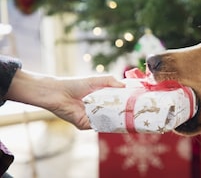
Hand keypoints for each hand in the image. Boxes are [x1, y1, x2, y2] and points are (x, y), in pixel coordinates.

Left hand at [5, 70, 124, 128]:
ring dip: (117, 121)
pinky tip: (115, 121)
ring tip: (130, 118)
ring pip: (107, 121)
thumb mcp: (96, 80)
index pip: (115, 103)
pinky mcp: (85, 125)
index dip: (125, 103)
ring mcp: (91, 118)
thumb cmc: (76, 84)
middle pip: (113, 114)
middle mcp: (97, 110)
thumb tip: (125, 85)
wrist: (58, 92)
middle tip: (136, 113)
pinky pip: (98, 126)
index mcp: (100, 99)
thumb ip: (111, 81)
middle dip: (123, 114)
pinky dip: (106, 125)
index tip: (136, 103)